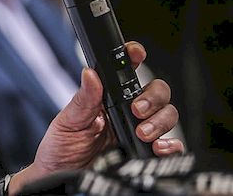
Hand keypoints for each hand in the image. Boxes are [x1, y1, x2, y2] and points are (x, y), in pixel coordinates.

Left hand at [9, 42, 182, 194]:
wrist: (61, 178)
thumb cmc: (61, 148)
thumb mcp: (67, 121)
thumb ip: (82, 99)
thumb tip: (90, 73)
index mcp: (106, 97)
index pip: (125, 71)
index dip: (134, 57)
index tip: (136, 54)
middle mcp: (125, 111)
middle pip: (156, 91)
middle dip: (152, 97)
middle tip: (136, 110)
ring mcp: (138, 131)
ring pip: (167, 114)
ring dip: (160, 121)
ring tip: (142, 132)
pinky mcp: (146, 153)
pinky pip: (171, 145)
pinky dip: (171, 144)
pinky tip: (158, 147)